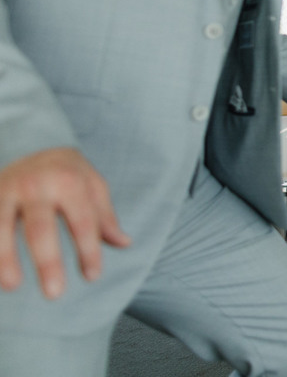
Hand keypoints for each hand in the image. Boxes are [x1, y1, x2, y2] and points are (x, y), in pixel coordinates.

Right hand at [0, 147, 130, 299]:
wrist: (33, 142)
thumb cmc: (69, 172)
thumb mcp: (93, 186)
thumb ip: (104, 217)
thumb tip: (124, 243)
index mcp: (69, 182)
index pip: (82, 222)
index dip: (88, 250)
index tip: (92, 277)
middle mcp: (36, 185)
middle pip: (41, 229)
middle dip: (47, 262)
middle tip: (54, 294)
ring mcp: (6, 190)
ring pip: (2, 228)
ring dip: (5, 258)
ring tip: (12, 286)